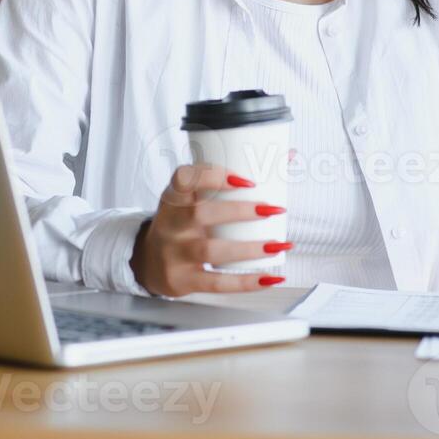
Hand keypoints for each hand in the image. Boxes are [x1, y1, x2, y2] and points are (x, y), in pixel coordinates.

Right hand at [130, 162, 292, 296]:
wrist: (150, 261)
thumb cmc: (184, 222)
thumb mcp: (193, 199)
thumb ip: (230, 180)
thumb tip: (288, 155)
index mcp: (174, 197)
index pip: (183, 178)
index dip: (212, 175)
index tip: (245, 180)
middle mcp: (171, 224)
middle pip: (200, 214)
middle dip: (240, 211)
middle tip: (273, 209)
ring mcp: (174, 253)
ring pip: (210, 250)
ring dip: (249, 249)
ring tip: (279, 245)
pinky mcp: (182, 280)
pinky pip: (215, 282)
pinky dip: (245, 282)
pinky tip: (269, 277)